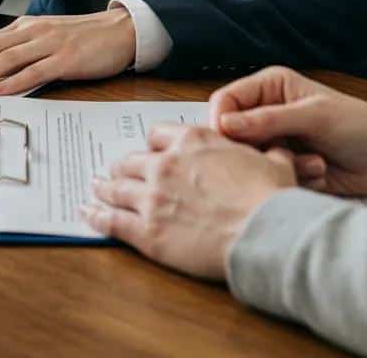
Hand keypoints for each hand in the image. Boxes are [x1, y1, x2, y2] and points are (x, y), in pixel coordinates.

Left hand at [0, 7, 136, 94]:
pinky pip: (36, 71)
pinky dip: (16, 81)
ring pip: (9, 59)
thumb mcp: (47, 36)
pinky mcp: (67, 59)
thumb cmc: (84, 37)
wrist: (119, 30)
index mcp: (27, 26)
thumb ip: (24, 48)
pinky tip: (1, 89)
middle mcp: (34, 32)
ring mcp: (50, 45)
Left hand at [81, 123, 295, 279]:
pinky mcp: (147, 231)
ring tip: (95, 187)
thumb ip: (267, 150)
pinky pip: (111, 220)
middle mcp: (165, 164)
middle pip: (130, 160)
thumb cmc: (272, 198)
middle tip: (116, 172)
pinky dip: (96, 215)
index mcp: (192, 141)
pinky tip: (87, 213)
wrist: (265, 232)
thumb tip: (279, 147)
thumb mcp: (275, 162)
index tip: (150, 152)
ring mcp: (152, 197)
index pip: (157, 134)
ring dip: (103, 186)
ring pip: (115, 187)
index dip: (152, 145)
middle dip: (123, 166)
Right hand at [209, 66, 366, 195]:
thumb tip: (225, 124)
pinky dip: (292, 177)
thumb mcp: (312, 116)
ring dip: (278, 164)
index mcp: (268, 88)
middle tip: (275, 156)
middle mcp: (266, 113)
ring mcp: (275, 141)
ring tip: (312, 162)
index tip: (226, 141)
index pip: (226, 100)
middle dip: (252, 149)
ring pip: (250, 158)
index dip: (220, 121)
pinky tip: (320, 169)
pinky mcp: (285, 166)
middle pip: (232, 133)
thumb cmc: (359, 125)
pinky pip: (271, 176)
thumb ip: (267, 120)